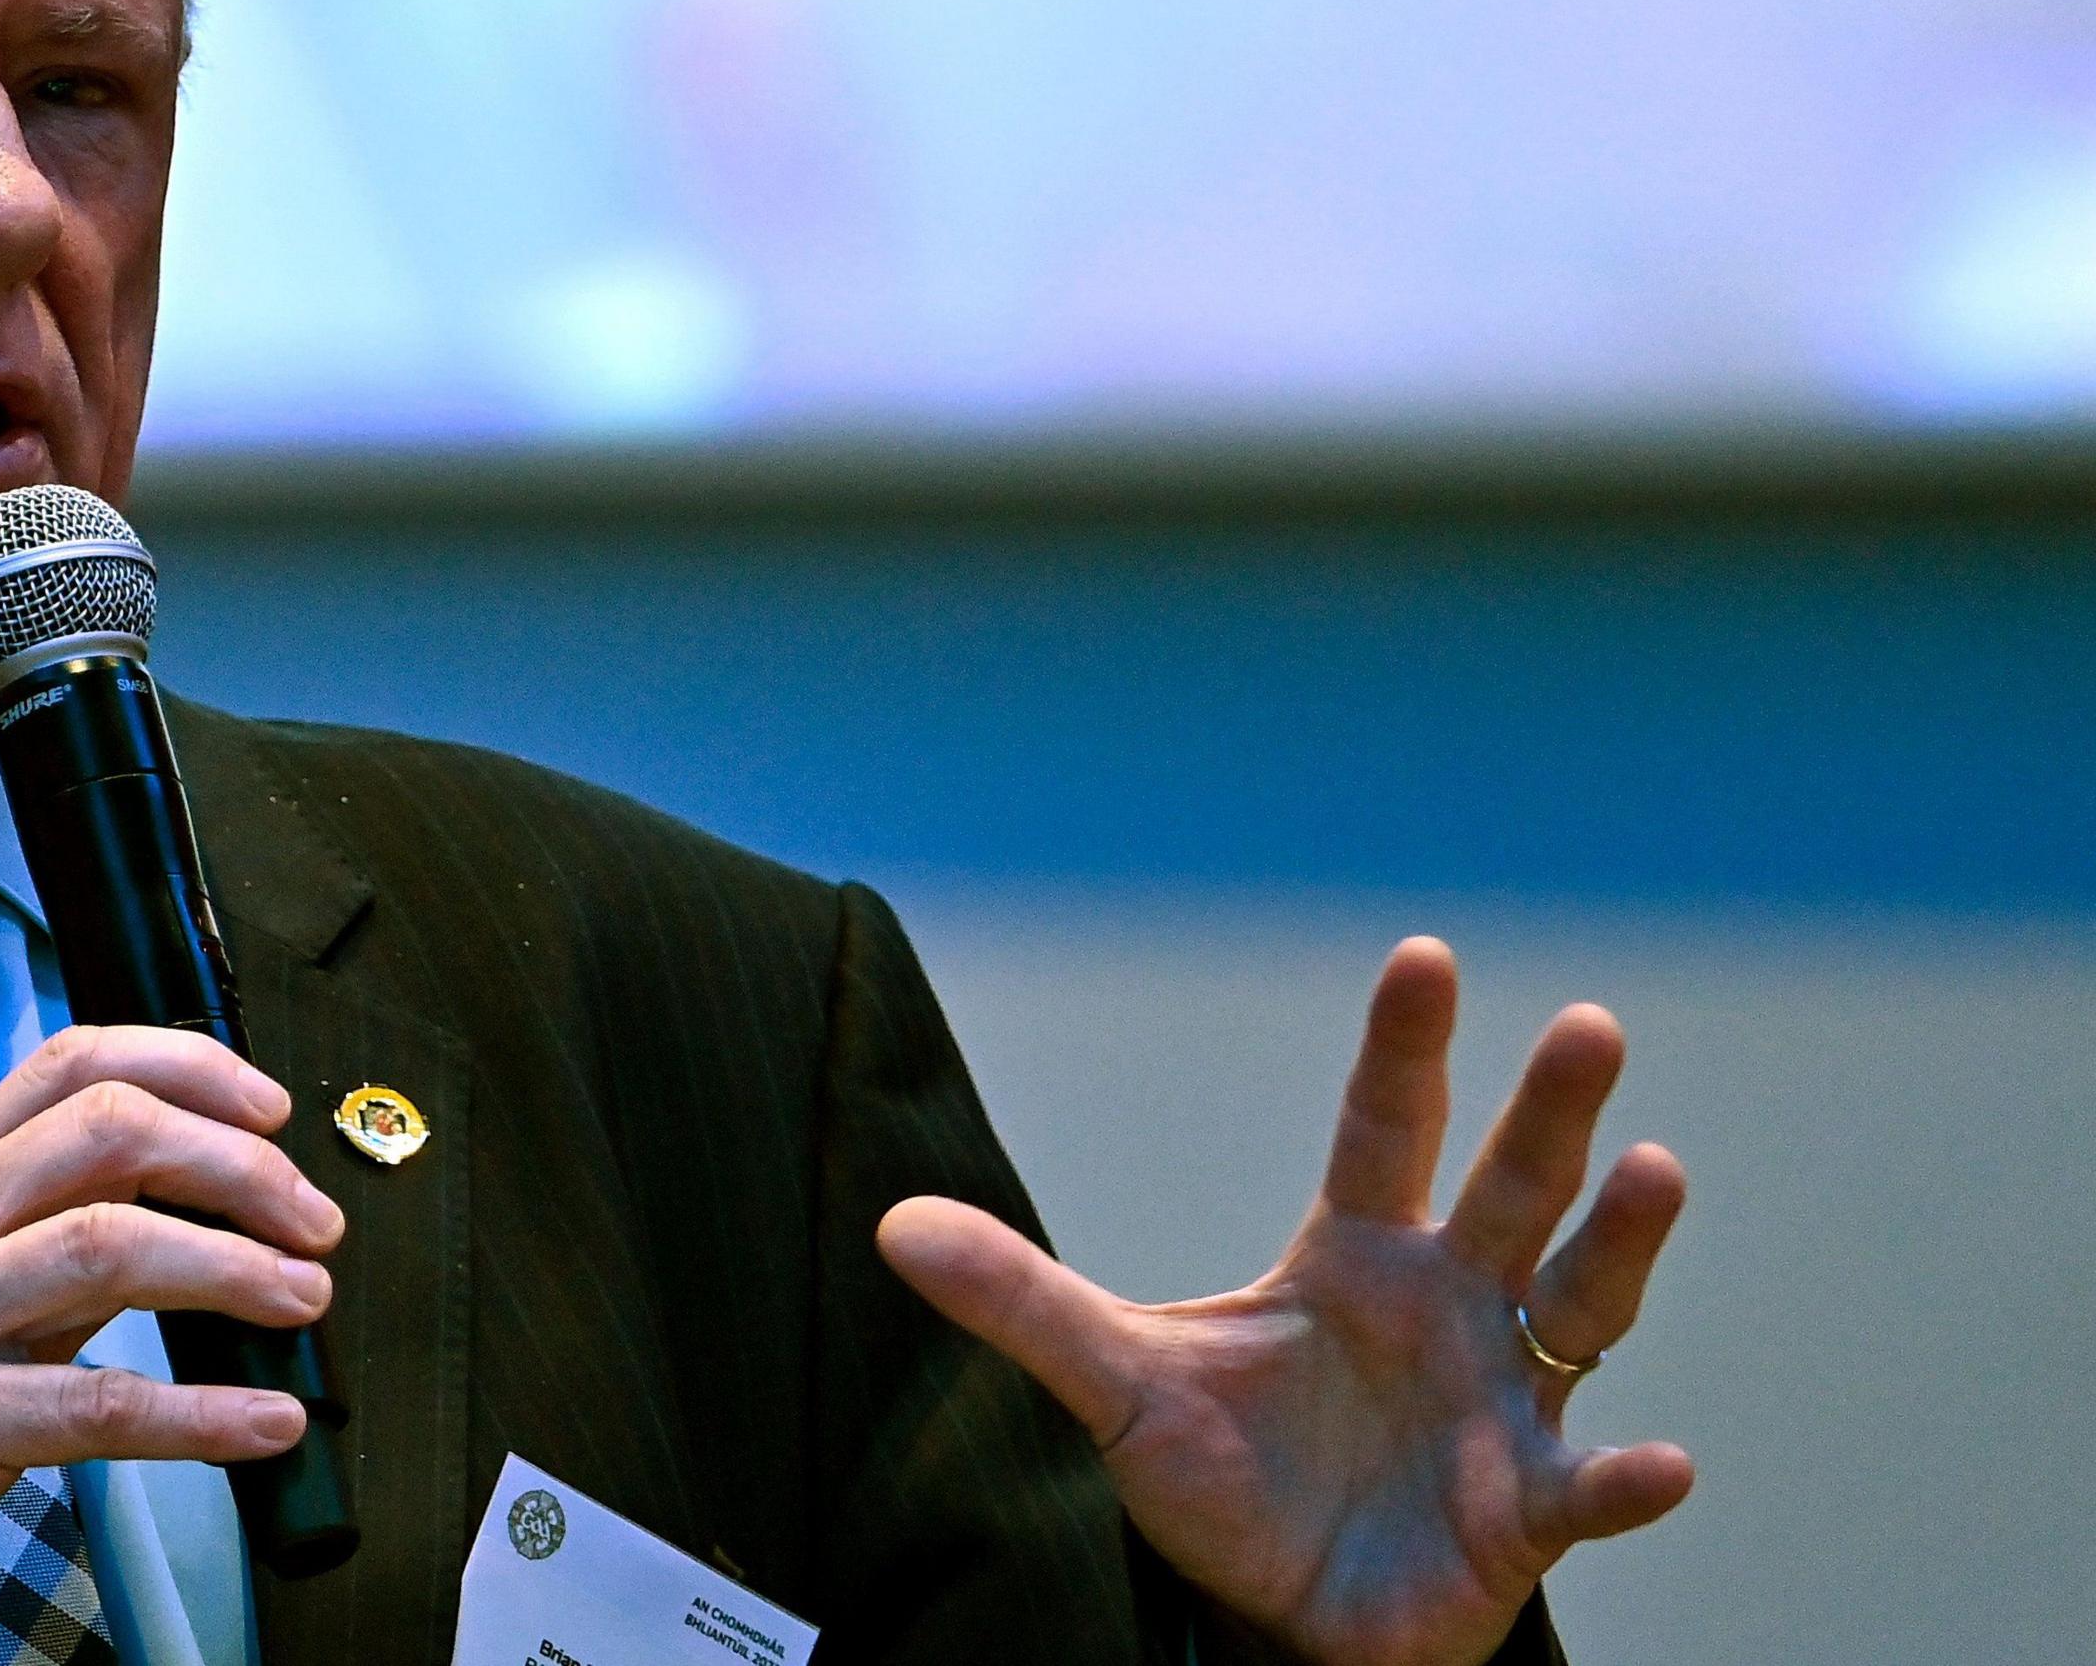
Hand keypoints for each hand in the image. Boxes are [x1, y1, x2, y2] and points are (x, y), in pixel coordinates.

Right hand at [0, 1024, 346, 1665]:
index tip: (270, 1113)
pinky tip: (263, 1422)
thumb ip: (62, 1230)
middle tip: (312, 1224)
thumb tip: (200, 1195)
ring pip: (108, 1247)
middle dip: (238, 1167)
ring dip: (234, 1269)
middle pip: (108, 1134)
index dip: (190, 1069)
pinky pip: (96, 1403)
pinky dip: (203, 1413)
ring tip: (303, 1300)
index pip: (72, 1064)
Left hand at [877, 938, 1692, 1665]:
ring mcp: (1501, 1403)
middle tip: (1589, 1020)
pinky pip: (1586, 1491)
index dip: (1404, 1047)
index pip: (1384, 1128)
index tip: (1425, 956)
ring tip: (1655, 1168)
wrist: (1280, 1620)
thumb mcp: (1115, 1382)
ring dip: (1620, 1242)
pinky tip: (1661, 1467)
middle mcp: (1448, 1305)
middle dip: (1551, 1110)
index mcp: (1355, 1255)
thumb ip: (1017, 1303)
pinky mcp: (1523, 1512)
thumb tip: (894, 1226)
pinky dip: (1625, 1481)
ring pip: (1580, 1306)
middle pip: (1509, 1188)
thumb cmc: (1223, 1480)